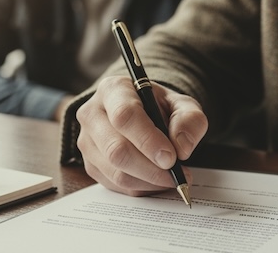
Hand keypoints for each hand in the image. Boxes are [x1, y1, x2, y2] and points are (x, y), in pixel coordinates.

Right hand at [76, 76, 207, 195]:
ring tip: (173, 178)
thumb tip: (182, 148)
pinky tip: (158, 181)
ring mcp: (87, 141)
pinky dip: (141, 188)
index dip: (148, 140)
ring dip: (149, 181)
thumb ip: (189, 120)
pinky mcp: (90, 164)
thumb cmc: (159, 107)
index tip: (171, 157)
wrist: (143, 114)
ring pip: (115, 171)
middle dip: (150, 168)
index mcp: (113, 90)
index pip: (124, 116)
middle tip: (177, 174)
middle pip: (116, 149)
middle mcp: (93, 114)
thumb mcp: (182, 104)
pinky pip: (115, 185)